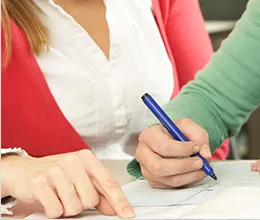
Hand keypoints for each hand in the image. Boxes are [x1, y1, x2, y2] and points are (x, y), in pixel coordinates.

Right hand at [0, 149, 133, 217]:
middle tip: (69, 196)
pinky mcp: (39, 183)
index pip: (109, 183)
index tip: (127, 214)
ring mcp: (55, 172)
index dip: (119, 201)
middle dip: (82, 204)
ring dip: (66, 208)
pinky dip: (53, 210)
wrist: (20, 170)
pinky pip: (56, 210)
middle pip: (91, 200)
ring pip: (74, 207)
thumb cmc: (53, 173)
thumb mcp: (78, 177)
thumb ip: (98, 191)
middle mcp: (72, 162)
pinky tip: (48, 199)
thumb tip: (114, 207)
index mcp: (86, 158)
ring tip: (58, 197)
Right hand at [134, 118, 213, 188]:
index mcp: (149, 136)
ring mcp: (146, 169)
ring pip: (167, 179)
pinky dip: (187, 181)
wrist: (173, 140)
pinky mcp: (153, 180)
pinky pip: (171, 186)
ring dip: (190, 176)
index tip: (197, 147)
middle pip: (160, 167)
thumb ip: (199, 136)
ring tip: (203, 168)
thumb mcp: (189, 126)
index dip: (183, 149)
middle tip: (201, 162)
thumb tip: (205, 154)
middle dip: (184, 166)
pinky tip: (195, 172)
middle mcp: (143, 153)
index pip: (163, 147)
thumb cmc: (177, 132)